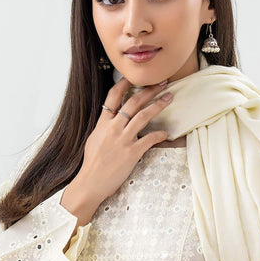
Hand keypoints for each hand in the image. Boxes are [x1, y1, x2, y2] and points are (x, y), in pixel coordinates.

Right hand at [60, 77, 173, 230]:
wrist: (90, 183)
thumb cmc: (92, 164)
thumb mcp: (94, 139)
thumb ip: (105, 127)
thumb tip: (112, 119)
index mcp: (103, 123)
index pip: (113, 96)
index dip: (124, 84)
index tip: (134, 77)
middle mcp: (113, 128)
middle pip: (133, 102)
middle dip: (149, 90)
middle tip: (162, 82)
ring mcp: (123, 139)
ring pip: (144, 115)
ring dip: (158, 104)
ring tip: (169, 97)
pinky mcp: (132, 152)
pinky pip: (150, 139)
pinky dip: (160, 135)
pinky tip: (166, 134)